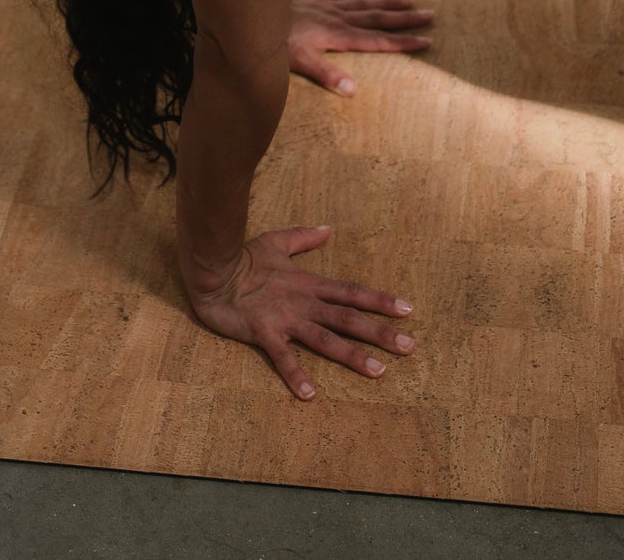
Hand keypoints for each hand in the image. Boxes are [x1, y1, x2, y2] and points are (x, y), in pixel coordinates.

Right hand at [188, 225, 415, 398]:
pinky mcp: (263, 332)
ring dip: (352, 356)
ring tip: (378, 372)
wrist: (213, 268)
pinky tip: (310, 394)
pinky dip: (295, 375)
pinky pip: (282, 357)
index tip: (407, 310)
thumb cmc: (243, 256)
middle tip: (410, 346)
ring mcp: (285, 318)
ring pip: (325, 339)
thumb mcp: (276, 241)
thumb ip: (303, 238)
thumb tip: (327, 229)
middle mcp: (303, 302)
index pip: (351, 292)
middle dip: (380, 333)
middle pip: (348, 318)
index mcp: (308, 283)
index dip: (379, 300)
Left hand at [288, 0, 432, 94]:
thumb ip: (328, 75)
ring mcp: (324, 6)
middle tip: (429, 15)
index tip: (426, 41)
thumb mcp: (300, 64)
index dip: (402, 43)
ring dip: (385, 2)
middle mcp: (337, 18)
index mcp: (338, 36)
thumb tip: (354, 90)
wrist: (254, 13)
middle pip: (377, 19)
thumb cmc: (275, 43)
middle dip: (403, 19)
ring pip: (362, 4)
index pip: (377, 41)